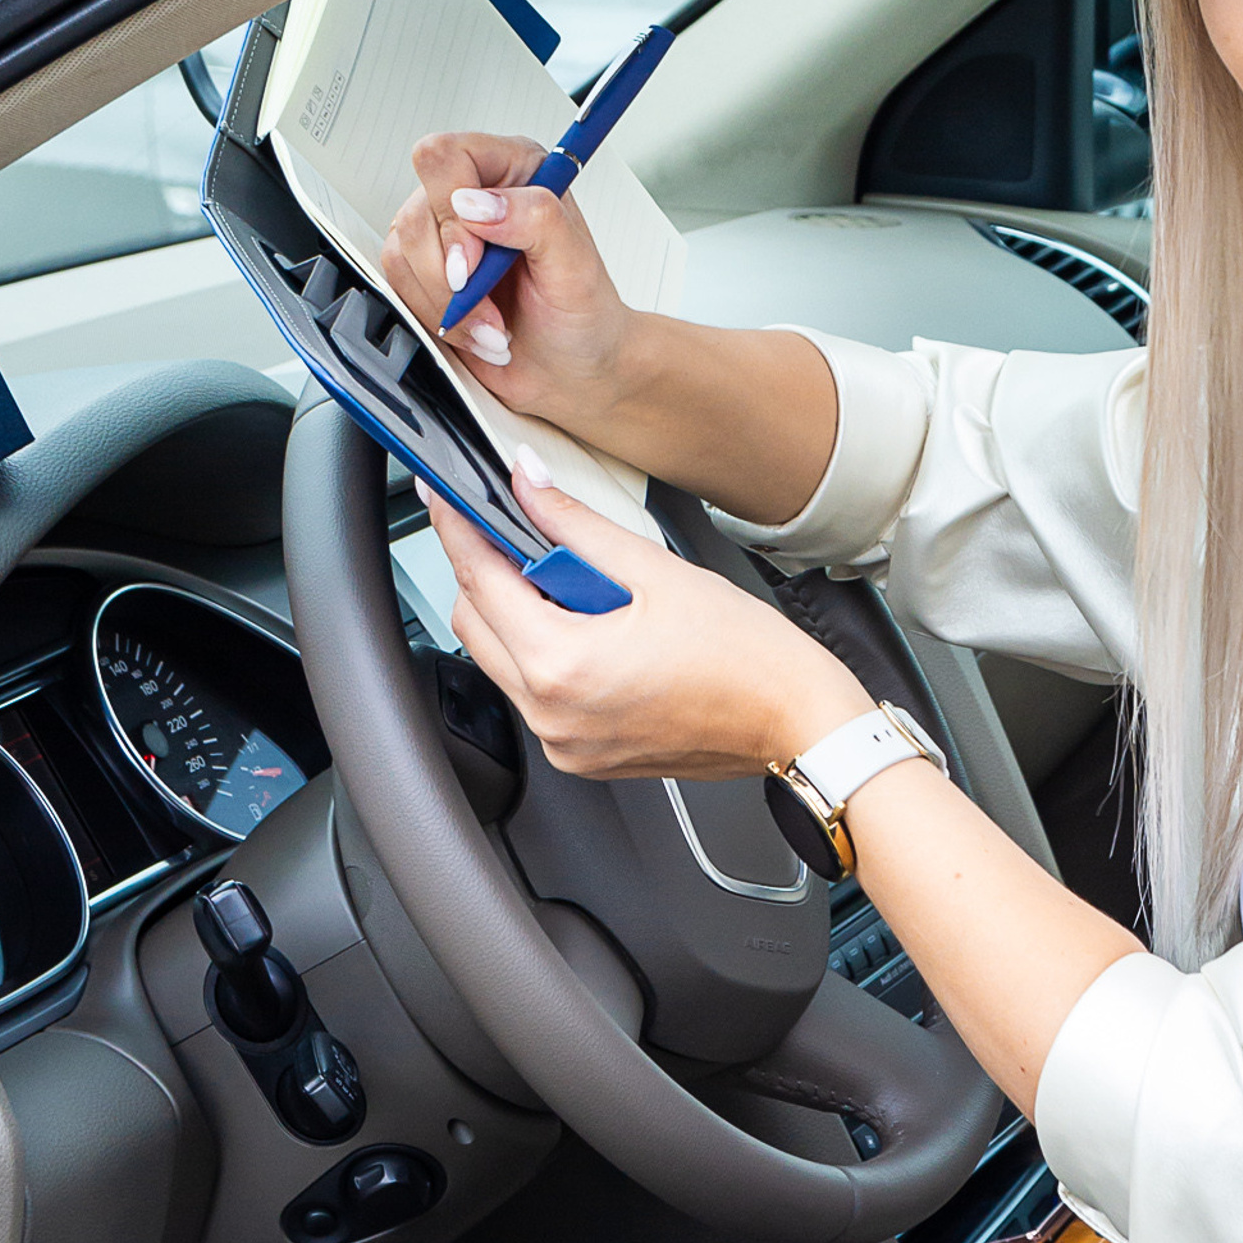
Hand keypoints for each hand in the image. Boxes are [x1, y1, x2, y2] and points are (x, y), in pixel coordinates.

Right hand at [382, 132, 634, 442]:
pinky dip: (434, 318)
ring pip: (401, 252)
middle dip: (451, 277)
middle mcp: (474, 193)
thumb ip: (535, 218)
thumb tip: (475, 203)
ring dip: (445, 305)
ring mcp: (445, 233)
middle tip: (491, 307)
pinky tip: (475, 332)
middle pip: (417, 213)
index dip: (452, 213)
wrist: (572, 369)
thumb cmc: (583, 315)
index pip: (445, 157)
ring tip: (492, 327)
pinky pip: (398, 285)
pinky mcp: (425, 271)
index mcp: (513, 170)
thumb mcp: (575, 265)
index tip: (476, 262)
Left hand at [425, 457, 871, 780]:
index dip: (458, 528)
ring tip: (577, 586)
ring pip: (500, 661)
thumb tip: (528, 487)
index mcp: (562, 665)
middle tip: (520, 532)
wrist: (796, 720)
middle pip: (474, 625)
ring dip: (517, 615)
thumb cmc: (749, 657)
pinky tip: (593, 630)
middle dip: (486, 572)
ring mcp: (564, 742)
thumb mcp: (657, 571)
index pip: (480, 580)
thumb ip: (578, 525)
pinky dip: (546, 655)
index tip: (446, 498)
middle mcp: (551, 714)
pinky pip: (535, 695)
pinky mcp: (582, 756)